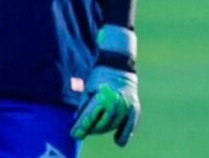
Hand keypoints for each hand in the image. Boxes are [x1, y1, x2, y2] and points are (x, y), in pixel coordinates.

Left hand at [71, 24, 139, 146]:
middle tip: (84, 130)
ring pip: (113, 125)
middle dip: (91, 129)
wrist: (118, 66)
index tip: (73, 134)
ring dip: (103, 130)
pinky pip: (130, 125)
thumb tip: (80, 124)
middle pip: (102, 124)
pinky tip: (118, 142)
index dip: (81, 127)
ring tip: (94, 130)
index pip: (90, 117)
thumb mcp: (88, 89)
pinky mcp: (134, 108)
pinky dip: (124, 134)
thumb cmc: (99, 77)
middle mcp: (116, 103)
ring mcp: (127, 106)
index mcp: (102, 96)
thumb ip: (86, 107)